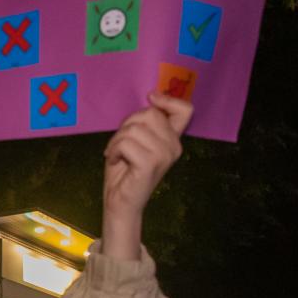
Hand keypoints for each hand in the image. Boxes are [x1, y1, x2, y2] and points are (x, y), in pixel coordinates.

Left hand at [101, 93, 192, 259]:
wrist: (120, 202)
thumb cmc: (125, 171)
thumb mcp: (136, 139)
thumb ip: (145, 122)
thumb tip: (151, 95)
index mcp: (173, 139)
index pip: (185, 109)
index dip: (168, 99)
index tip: (151, 98)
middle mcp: (174, 146)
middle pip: (149, 113)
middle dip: (127, 125)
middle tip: (120, 144)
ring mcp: (164, 155)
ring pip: (134, 128)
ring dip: (117, 140)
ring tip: (116, 154)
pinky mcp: (150, 164)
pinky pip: (126, 143)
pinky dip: (113, 150)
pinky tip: (114, 161)